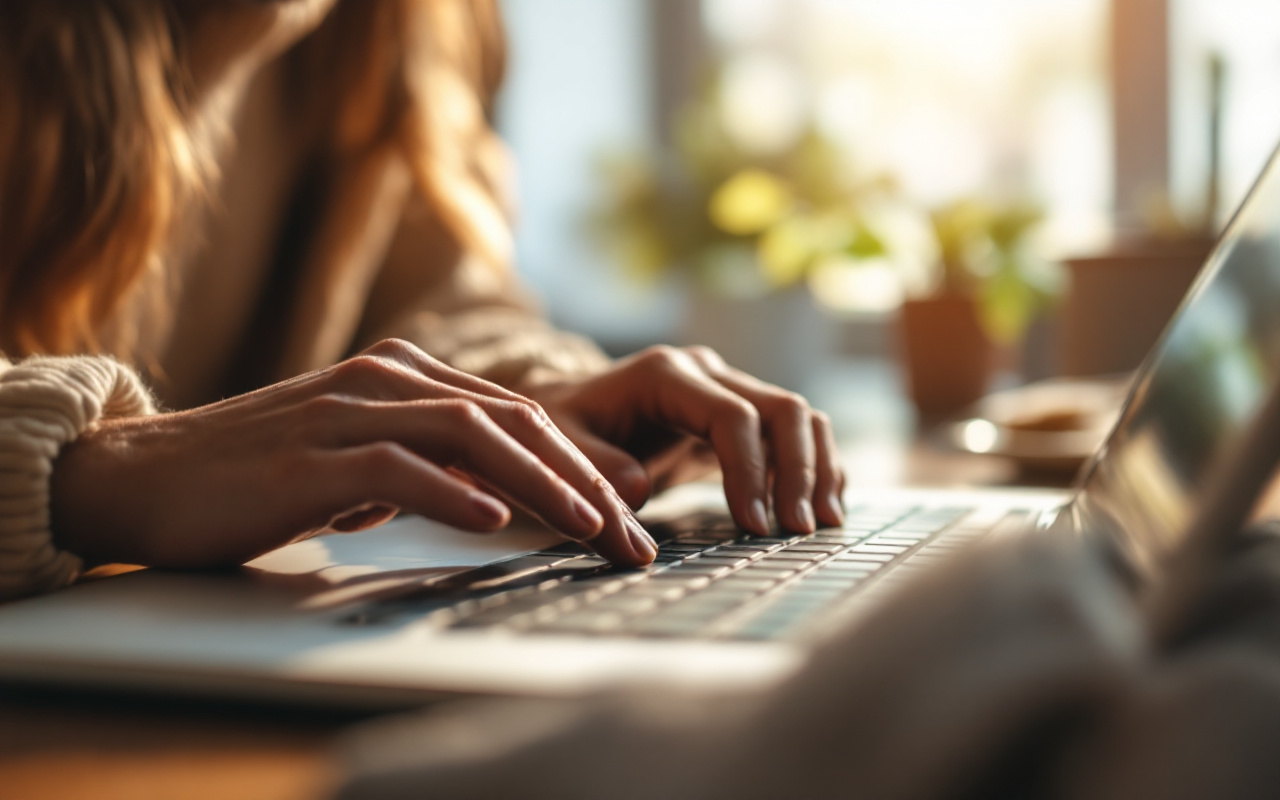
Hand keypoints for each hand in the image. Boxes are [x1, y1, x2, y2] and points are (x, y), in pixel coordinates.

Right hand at [49, 339, 656, 569]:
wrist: (145, 476)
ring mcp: (348, 411)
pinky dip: (454, 494)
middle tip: (631, 531)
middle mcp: (386, 380)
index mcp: (404, 375)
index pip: (517, 413)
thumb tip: (495, 499)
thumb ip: (423, 464)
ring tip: (590, 525)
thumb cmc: (258, 474)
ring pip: (471, 435)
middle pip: (512, 420)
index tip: (630, 504)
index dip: (582, 458)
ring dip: (541, 484)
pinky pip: (398, 468)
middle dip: (583, 477)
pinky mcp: (311, 455)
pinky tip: (495, 522)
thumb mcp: (357, 462)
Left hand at [523, 346, 845, 534]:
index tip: (754, 526)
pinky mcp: (742, 417)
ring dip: (818, 469)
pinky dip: (816, 467)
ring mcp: (730, 390)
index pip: (731, 416)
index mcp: (666, 374)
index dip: (750, 471)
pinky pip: (796, 434)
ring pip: (800, 417)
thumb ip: (593, 465)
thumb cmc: (566, 428)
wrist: (572, 409)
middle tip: (798, 530)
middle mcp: (707, 373)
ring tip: (821, 524)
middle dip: (798, 471)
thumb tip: (638, 489)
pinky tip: (823, 508)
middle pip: (782, 409)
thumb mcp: (560, 444)